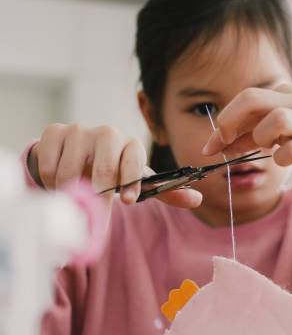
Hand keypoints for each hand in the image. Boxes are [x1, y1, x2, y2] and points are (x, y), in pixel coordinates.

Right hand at [28, 124, 201, 207]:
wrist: (77, 157)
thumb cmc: (114, 172)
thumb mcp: (139, 182)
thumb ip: (166, 191)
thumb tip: (198, 199)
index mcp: (132, 145)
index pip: (134, 160)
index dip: (130, 180)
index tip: (127, 200)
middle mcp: (108, 134)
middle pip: (103, 167)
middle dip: (99, 192)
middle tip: (94, 204)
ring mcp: (80, 131)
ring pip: (71, 170)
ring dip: (71, 191)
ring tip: (75, 193)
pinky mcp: (56, 132)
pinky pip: (50, 164)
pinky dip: (51, 181)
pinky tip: (58, 183)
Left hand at [201, 84, 291, 187]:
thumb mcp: (283, 127)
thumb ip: (251, 133)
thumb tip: (217, 144)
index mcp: (285, 92)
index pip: (245, 99)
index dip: (223, 122)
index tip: (212, 145)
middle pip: (253, 98)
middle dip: (229, 121)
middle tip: (224, 144)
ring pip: (277, 119)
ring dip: (262, 137)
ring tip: (269, 148)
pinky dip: (282, 157)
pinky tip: (283, 160)